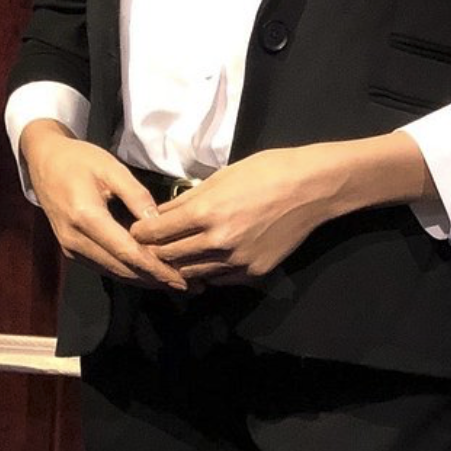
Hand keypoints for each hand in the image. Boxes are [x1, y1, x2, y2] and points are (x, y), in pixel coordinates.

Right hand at [21, 123, 186, 289]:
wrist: (44, 162)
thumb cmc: (78, 160)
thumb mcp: (111, 169)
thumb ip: (137, 196)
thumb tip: (159, 224)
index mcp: (85, 217)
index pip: (126, 252)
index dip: (155, 268)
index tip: (180, 278)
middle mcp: (75, 239)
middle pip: (121, 269)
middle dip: (155, 280)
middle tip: (189, 286)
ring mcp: (71, 248)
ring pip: (113, 272)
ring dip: (144, 280)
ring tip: (175, 284)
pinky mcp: (72, 250)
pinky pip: (105, 267)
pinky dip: (129, 272)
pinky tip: (151, 274)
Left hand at [129, 146, 338, 287]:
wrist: (312, 188)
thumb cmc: (267, 171)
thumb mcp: (221, 177)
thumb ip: (188, 199)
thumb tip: (161, 213)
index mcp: (206, 212)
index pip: (156, 232)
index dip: (142, 232)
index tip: (138, 230)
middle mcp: (218, 241)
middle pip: (168, 257)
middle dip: (156, 251)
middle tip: (151, 245)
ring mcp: (237, 260)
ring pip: (191, 272)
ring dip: (180, 264)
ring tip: (175, 255)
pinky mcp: (254, 272)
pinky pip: (218, 278)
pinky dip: (207, 271)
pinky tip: (206, 260)